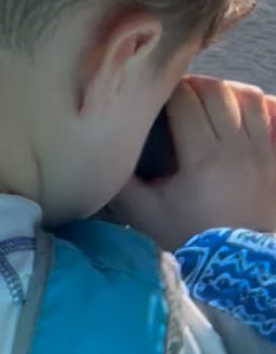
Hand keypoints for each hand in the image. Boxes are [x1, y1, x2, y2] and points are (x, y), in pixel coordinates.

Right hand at [114, 76, 275, 251]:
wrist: (237, 268)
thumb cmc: (189, 237)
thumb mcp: (144, 213)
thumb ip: (119, 179)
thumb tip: (96, 146)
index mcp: (203, 157)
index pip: (184, 97)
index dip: (165, 89)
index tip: (155, 98)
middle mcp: (237, 148)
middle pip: (215, 90)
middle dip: (192, 85)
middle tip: (177, 97)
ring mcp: (264, 153)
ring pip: (248, 96)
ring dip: (225, 91)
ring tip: (209, 102)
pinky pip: (273, 114)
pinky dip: (258, 105)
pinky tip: (241, 112)